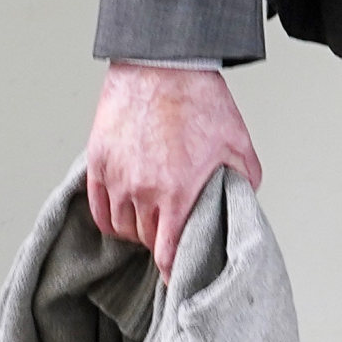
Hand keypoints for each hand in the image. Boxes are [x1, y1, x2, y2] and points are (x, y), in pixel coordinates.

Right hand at [84, 63, 261, 280]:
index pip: (167, 253)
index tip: (177, 279)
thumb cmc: (200, 100)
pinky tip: (123, 214)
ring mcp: (117, 177)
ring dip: (136, 230)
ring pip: (121, 227)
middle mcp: (142, 191)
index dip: (172, 271)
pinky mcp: (98, 162)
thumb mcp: (237, 143)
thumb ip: (243, 181)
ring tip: (150, 220)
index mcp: (177, 192)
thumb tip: (240, 203)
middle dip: (160, 243)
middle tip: (171, 237)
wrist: (162, 62)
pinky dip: (111, 217)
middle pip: (145, 240)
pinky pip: (98, 208)